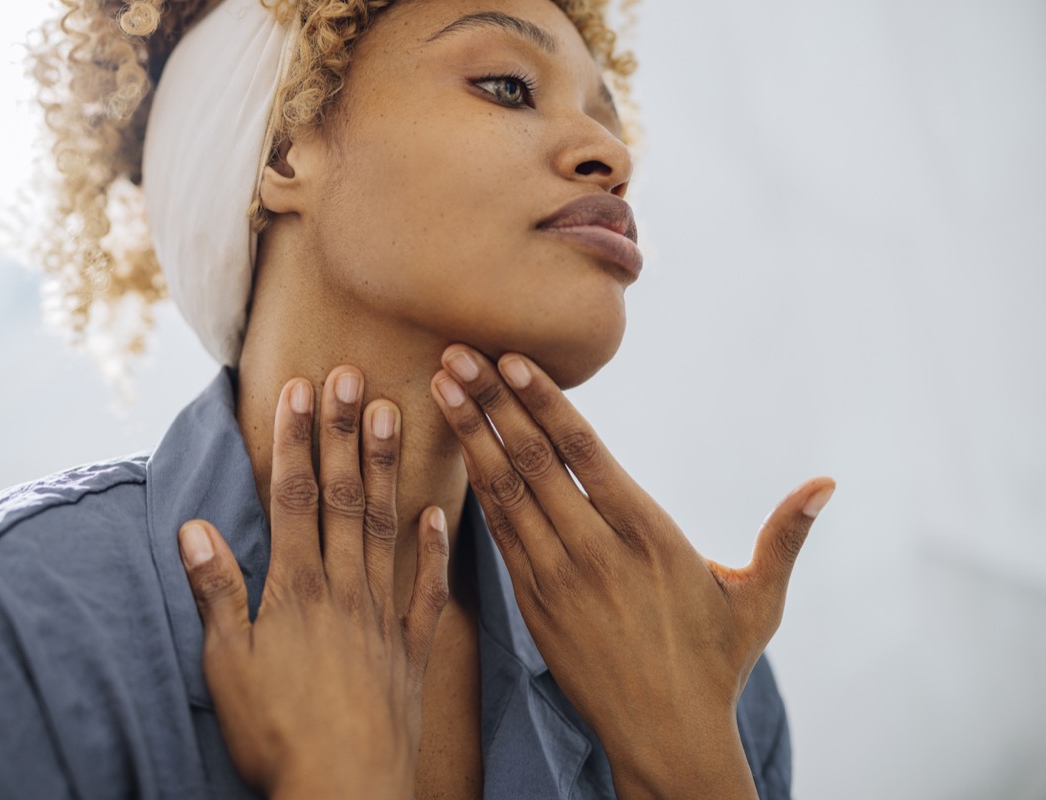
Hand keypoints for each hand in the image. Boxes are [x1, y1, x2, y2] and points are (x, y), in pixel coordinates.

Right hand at [178, 367, 450, 799]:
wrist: (345, 792)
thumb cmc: (277, 735)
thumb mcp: (228, 666)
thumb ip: (216, 593)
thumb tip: (194, 527)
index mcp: (297, 588)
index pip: (296, 496)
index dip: (298, 439)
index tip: (303, 388)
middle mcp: (345, 588)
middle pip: (344, 497)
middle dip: (346, 433)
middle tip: (355, 375)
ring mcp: (385, 615)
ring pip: (387, 526)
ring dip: (388, 469)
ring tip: (396, 415)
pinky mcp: (413, 648)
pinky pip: (428, 589)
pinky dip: (433, 548)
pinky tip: (440, 510)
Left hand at [430, 345, 833, 799]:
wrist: (665, 739)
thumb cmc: (715, 665)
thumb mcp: (759, 599)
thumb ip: (785, 536)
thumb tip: (828, 483)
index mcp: (648, 535)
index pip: (584, 453)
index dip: (544, 401)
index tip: (510, 360)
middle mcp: (596, 551)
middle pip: (534, 462)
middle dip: (491, 403)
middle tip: (455, 354)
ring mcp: (558, 579)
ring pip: (506, 493)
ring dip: (471, 436)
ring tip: (442, 388)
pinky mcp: (534, 606)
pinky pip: (499, 535)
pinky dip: (477, 489)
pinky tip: (460, 452)